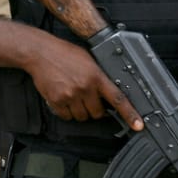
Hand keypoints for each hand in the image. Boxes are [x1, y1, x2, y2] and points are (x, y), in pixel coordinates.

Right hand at [28, 35, 142, 129]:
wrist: (39, 52)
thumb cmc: (63, 53)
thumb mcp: (88, 60)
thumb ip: (98, 76)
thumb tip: (106, 91)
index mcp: (96, 76)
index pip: (118, 99)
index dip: (130, 114)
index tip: (138, 125)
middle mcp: (84, 88)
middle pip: (97, 113)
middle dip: (95, 109)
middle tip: (88, 99)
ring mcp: (70, 95)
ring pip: (82, 116)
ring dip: (80, 111)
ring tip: (73, 97)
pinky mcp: (56, 100)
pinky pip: (66, 116)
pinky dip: (66, 112)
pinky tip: (63, 99)